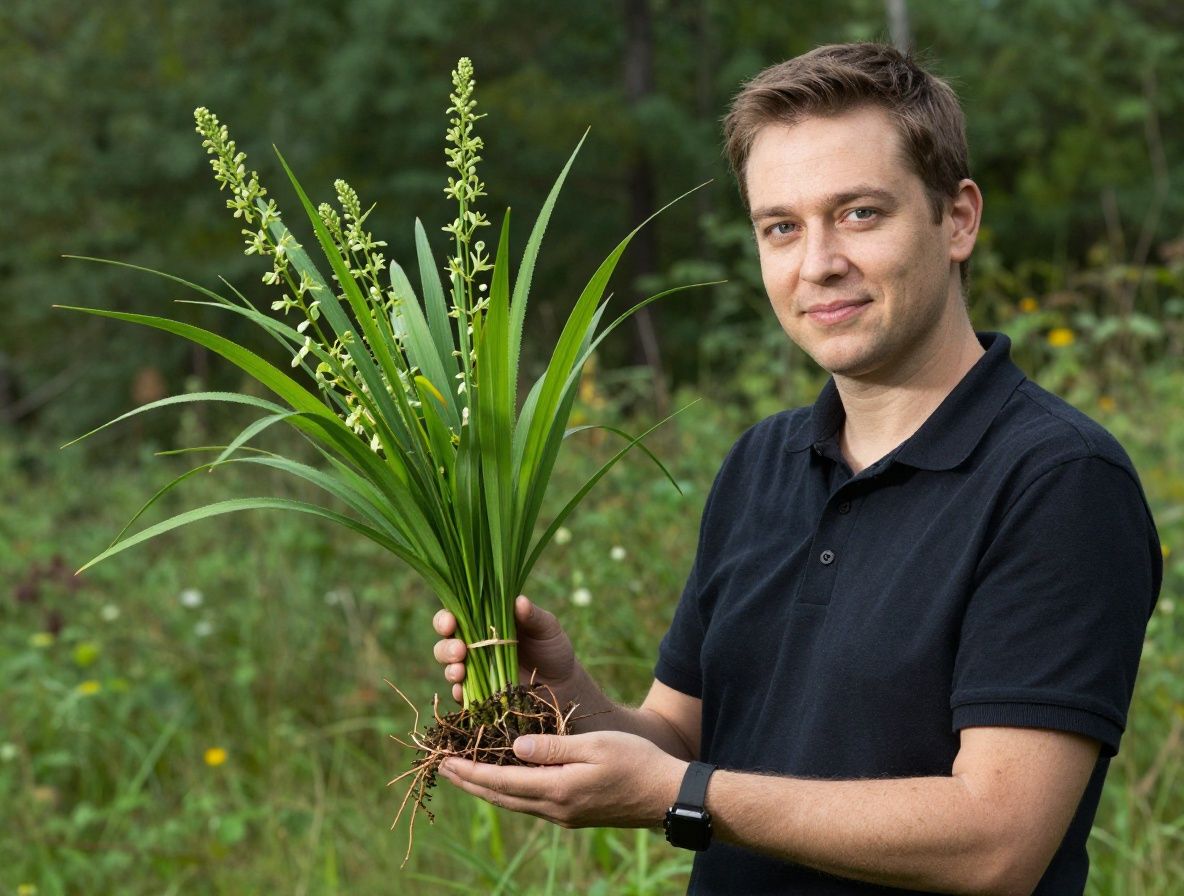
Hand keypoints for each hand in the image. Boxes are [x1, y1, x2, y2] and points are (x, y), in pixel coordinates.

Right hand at [432, 595, 577, 704]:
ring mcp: (476, 671)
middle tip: (459, 650)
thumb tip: (519, 601)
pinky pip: (462, 695)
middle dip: (446, 647)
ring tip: (459, 671)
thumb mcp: (547, 628)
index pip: (457, 615)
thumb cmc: (553, 648)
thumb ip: (533, 616)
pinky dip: (459, 693)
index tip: (450, 621)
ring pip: (450, 668)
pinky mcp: (480, 695)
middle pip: (446, 643)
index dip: (446, 617)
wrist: (564, 685)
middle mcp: (475, 645)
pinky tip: (463, 692)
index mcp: (486, 622)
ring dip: (450, 669)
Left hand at [439, 730, 685, 828]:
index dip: (471, 771)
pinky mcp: (573, 814)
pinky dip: (510, 791)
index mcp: (557, 789)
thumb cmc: (636, 761)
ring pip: (514, 803)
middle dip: (470, 782)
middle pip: (501, 797)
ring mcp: (564, 815)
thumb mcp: (594, 745)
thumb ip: (553, 746)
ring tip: (466, 773)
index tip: (446, 760)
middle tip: (445, 767)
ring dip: (487, 788)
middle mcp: (555, 809)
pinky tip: (506, 781)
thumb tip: (513, 747)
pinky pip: (531, 804)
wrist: (667, 796)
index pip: (501, 781)